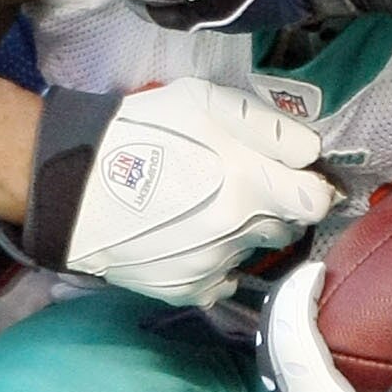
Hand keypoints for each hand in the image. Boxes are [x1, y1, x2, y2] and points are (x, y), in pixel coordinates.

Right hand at [23, 77, 333, 305]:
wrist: (75, 185)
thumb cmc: (143, 132)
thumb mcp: (206, 102)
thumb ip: (269, 127)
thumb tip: (311, 154)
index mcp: (252, 184)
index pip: (316, 201)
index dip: (312, 187)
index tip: (298, 179)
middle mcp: (241, 231)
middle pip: (286, 226)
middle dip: (275, 206)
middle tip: (240, 184)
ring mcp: (216, 265)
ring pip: (253, 250)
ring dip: (242, 232)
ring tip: (203, 208)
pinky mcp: (190, 289)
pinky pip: (223, 279)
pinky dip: (216, 263)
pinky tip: (188, 239)